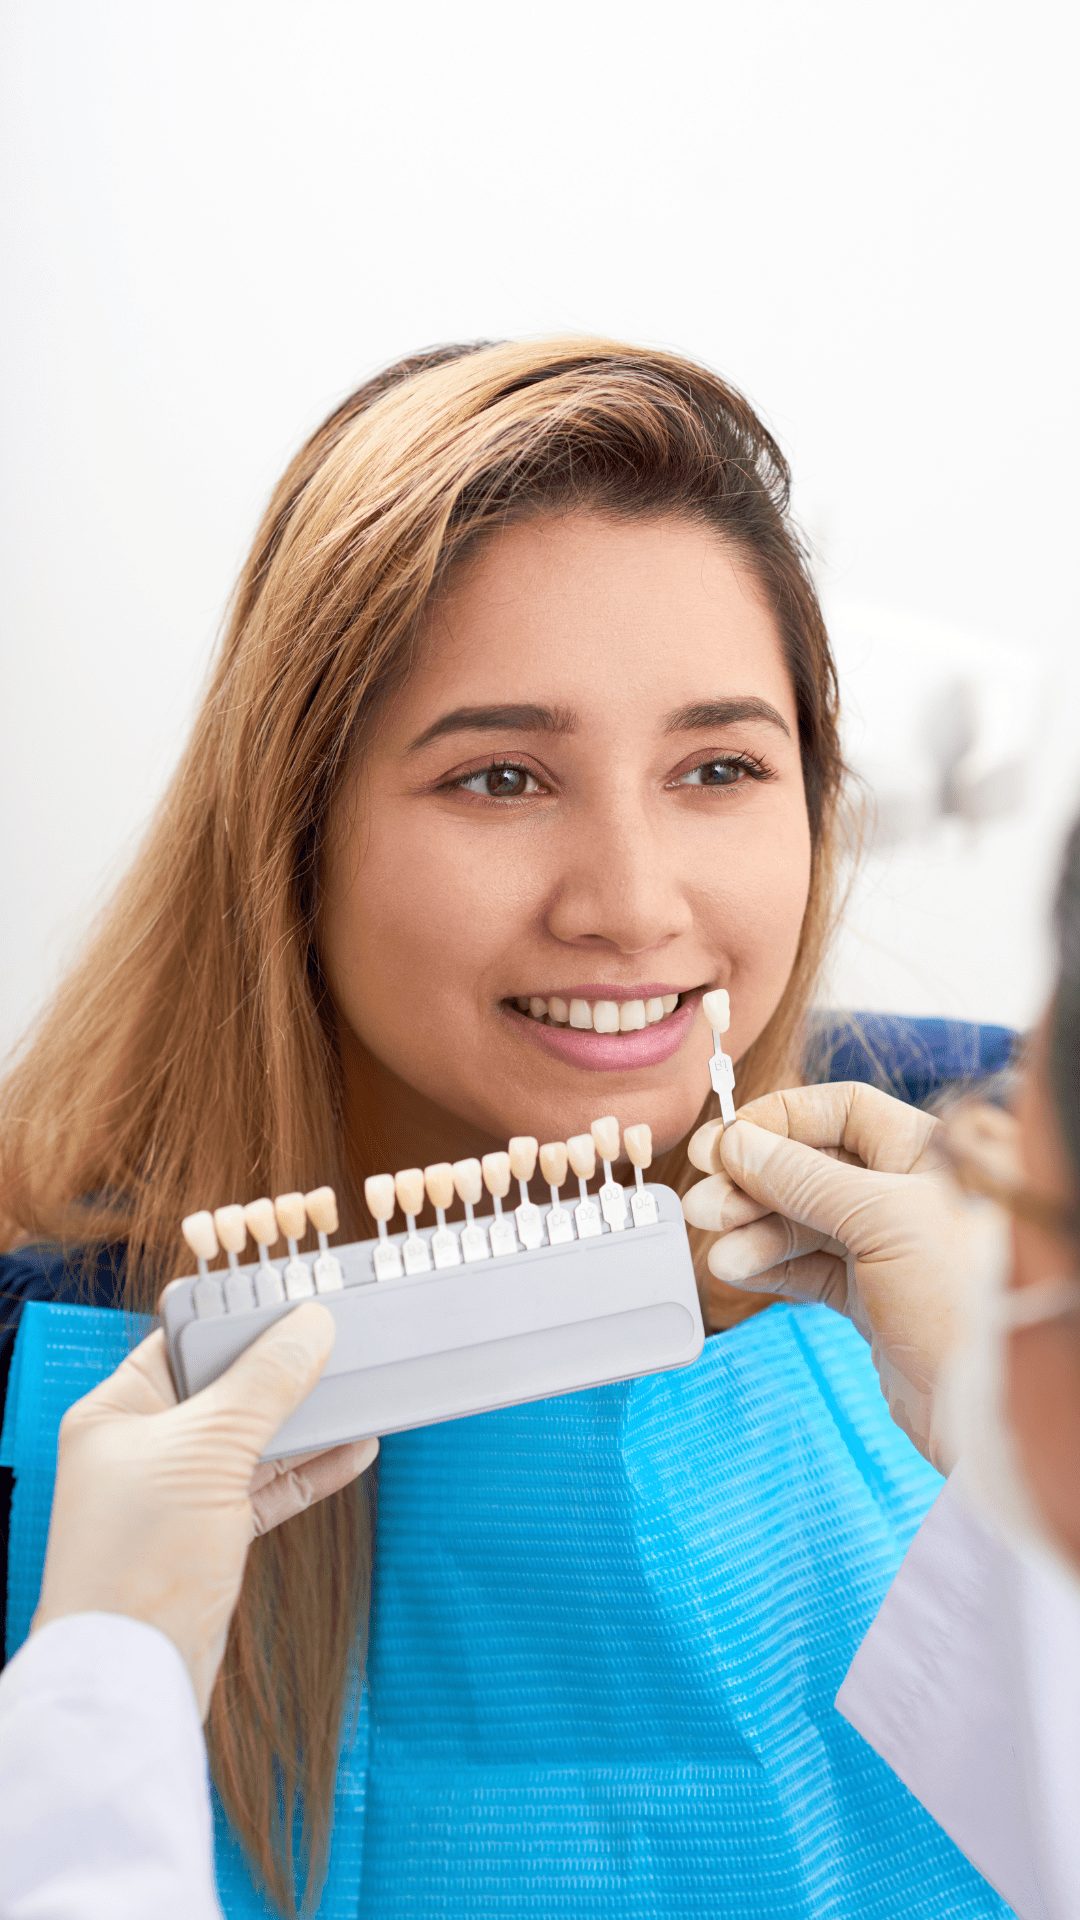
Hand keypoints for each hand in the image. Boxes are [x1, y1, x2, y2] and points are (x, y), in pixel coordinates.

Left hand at [32, 1304, 377, 1716]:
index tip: (294, 1295)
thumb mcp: (209, 1449)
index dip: (236, 1315)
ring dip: (308, 1417)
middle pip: (225, 1387)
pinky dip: (312, 1469)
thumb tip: (312, 1325)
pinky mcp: (211, 1535)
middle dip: (283, 1367)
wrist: (132, 1677)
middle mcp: (144, 1446)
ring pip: (254, 1438)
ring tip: (362, 1387)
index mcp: (117, 1410)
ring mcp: (179, 1493)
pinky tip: (356, 1448)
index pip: (181, 1339)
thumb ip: (265, 1383)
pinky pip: (270, 1487)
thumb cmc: (140, 1557)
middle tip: (340, 1337)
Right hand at [682, 1082, 1012, 1468]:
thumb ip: (803, 1178)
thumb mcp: (882, 1220)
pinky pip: (807, 1267)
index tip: (723, 1141)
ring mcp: (889, 1247)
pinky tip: (736, 1270)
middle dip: (752, 1184)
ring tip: (717, 1252)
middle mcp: (908, 1192)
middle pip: (811, 1167)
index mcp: (929, 1153)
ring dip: (752, 1231)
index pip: (843, 1111)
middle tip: (705, 1203)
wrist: (986, 1407)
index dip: (779, 1120)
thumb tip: (737, 1144)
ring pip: (802, 1221)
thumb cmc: (962, 1298)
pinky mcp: (872, 1296)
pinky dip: (769, 1267)